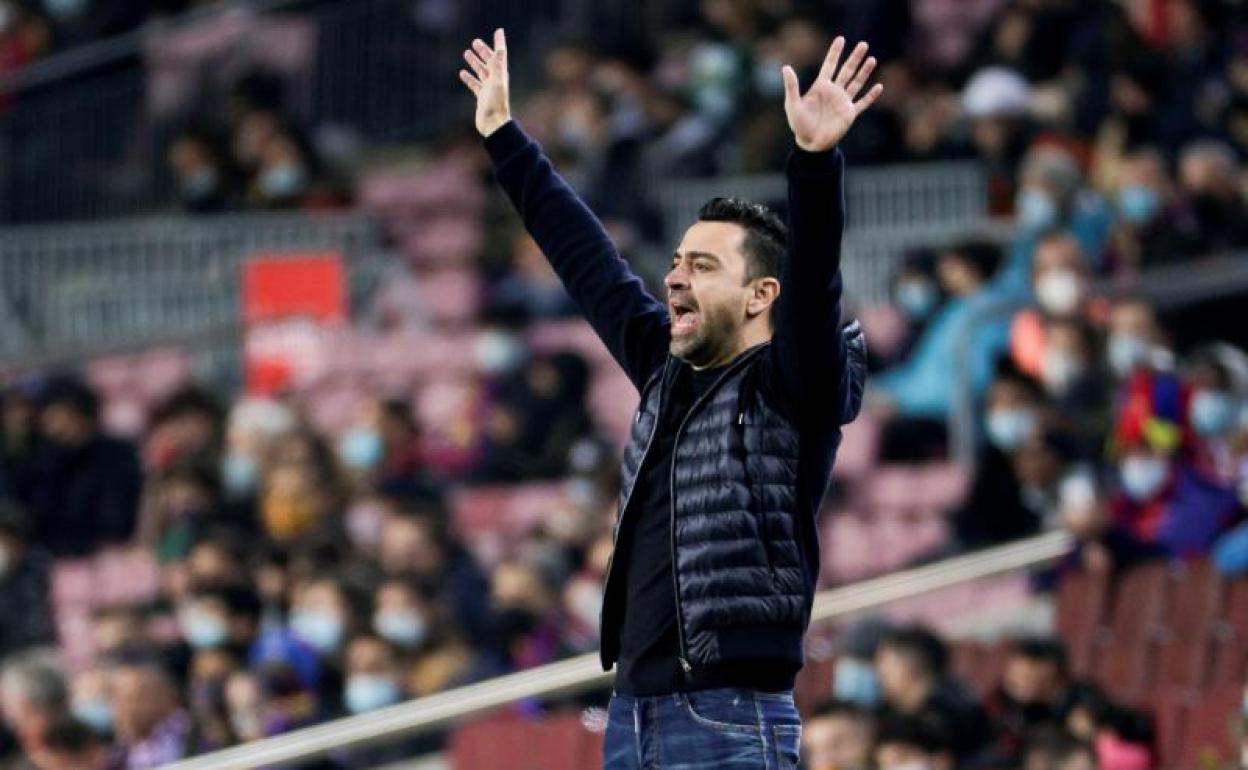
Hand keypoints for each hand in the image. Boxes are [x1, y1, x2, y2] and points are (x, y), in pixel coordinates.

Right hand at [458, 28, 510, 137]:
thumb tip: (500, 46)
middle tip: (475, 42)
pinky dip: (469, 78)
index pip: (500, 55)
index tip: (498, 31)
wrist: (493, 124)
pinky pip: (474, 85)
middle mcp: (495, 80)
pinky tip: (462, 73)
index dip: (499, 43)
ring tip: (467, 53)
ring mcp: (488, 89)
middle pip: (489, 62)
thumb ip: (497, 62)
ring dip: (475, 62)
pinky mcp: (481, 97)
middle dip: (483, 51)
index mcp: (500, 74)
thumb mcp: (496, 80)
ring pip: (481, 72)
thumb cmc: (496, 102)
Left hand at [782, 37, 882, 152]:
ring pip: (856, 83)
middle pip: (846, 70)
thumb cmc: (799, 124)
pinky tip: (879, 87)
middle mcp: (834, 92)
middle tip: (863, 44)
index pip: (829, 65)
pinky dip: (871, 96)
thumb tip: (785, 67)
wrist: (810, 144)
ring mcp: (843, 102)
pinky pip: (863, 103)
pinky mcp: (849, 114)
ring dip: (864, 72)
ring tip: (872, 59)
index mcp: (821, 87)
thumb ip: (791, 86)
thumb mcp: (792, 104)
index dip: (835, 53)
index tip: (841, 39)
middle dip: (855, 58)